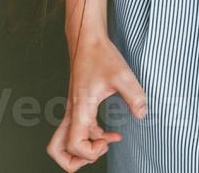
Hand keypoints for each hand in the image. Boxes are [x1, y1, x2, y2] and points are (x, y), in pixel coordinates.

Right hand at [46, 35, 147, 170]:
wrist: (87, 39)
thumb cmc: (100, 55)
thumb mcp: (122, 75)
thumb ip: (134, 96)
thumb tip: (141, 114)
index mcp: (80, 109)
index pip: (74, 145)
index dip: (91, 152)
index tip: (109, 139)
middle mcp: (73, 113)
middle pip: (57, 150)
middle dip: (76, 160)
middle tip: (99, 150)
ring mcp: (74, 111)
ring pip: (64, 143)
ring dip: (83, 150)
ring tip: (105, 143)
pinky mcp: (78, 106)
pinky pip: (78, 132)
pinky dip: (91, 138)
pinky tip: (112, 132)